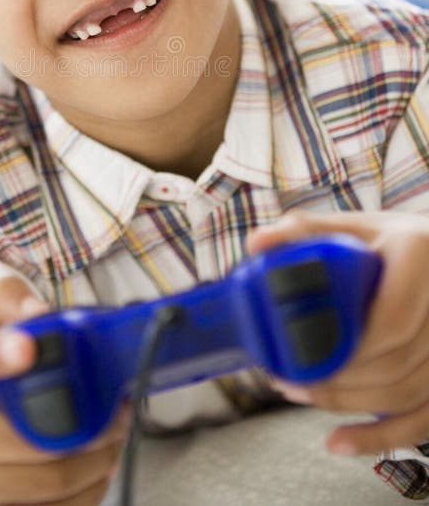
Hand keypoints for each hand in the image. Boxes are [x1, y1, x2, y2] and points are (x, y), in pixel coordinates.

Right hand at [0, 277, 128, 504]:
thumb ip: (7, 302)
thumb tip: (39, 310)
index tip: (27, 348)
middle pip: (34, 436)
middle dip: (92, 425)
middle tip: (120, 410)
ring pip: (52, 481)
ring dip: (99, 461)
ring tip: (113, 438)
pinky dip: (86, 493)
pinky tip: (93, 471)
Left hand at [246, 210, 428, 457]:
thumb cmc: (390, 241)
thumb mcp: (353, 227)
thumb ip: (305, 231)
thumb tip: (257, 245)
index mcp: (419, 255)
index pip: (393, 319)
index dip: (352, 349)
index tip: (306, 355)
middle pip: (397, 363)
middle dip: (337, 380)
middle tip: (285, 378)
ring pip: (408, 393)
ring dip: (349, 404)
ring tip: (298, 393)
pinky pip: (424, 419)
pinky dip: (381, 436)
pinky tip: (338, 442)